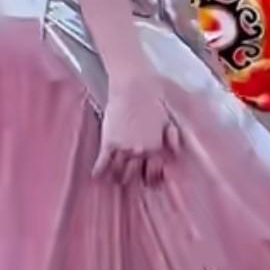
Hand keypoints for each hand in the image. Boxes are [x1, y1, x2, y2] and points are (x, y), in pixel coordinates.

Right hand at [95, 69, 180, 186]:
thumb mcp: (168, 121)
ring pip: (119, 172)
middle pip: (136, 176)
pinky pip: (103, 162)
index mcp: (157, 148)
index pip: (154, 173)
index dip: (151, 180)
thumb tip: (174, 154)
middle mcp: (141, 152)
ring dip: (117, 178)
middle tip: (129, 182)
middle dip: (133, 181)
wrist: (134, 86)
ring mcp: (124, 148)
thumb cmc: (154, 100)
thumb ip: (171, 141)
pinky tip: (95, 177)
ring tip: (114, 180)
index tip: (148, 183)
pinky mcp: (109, 142)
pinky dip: (99, 171)